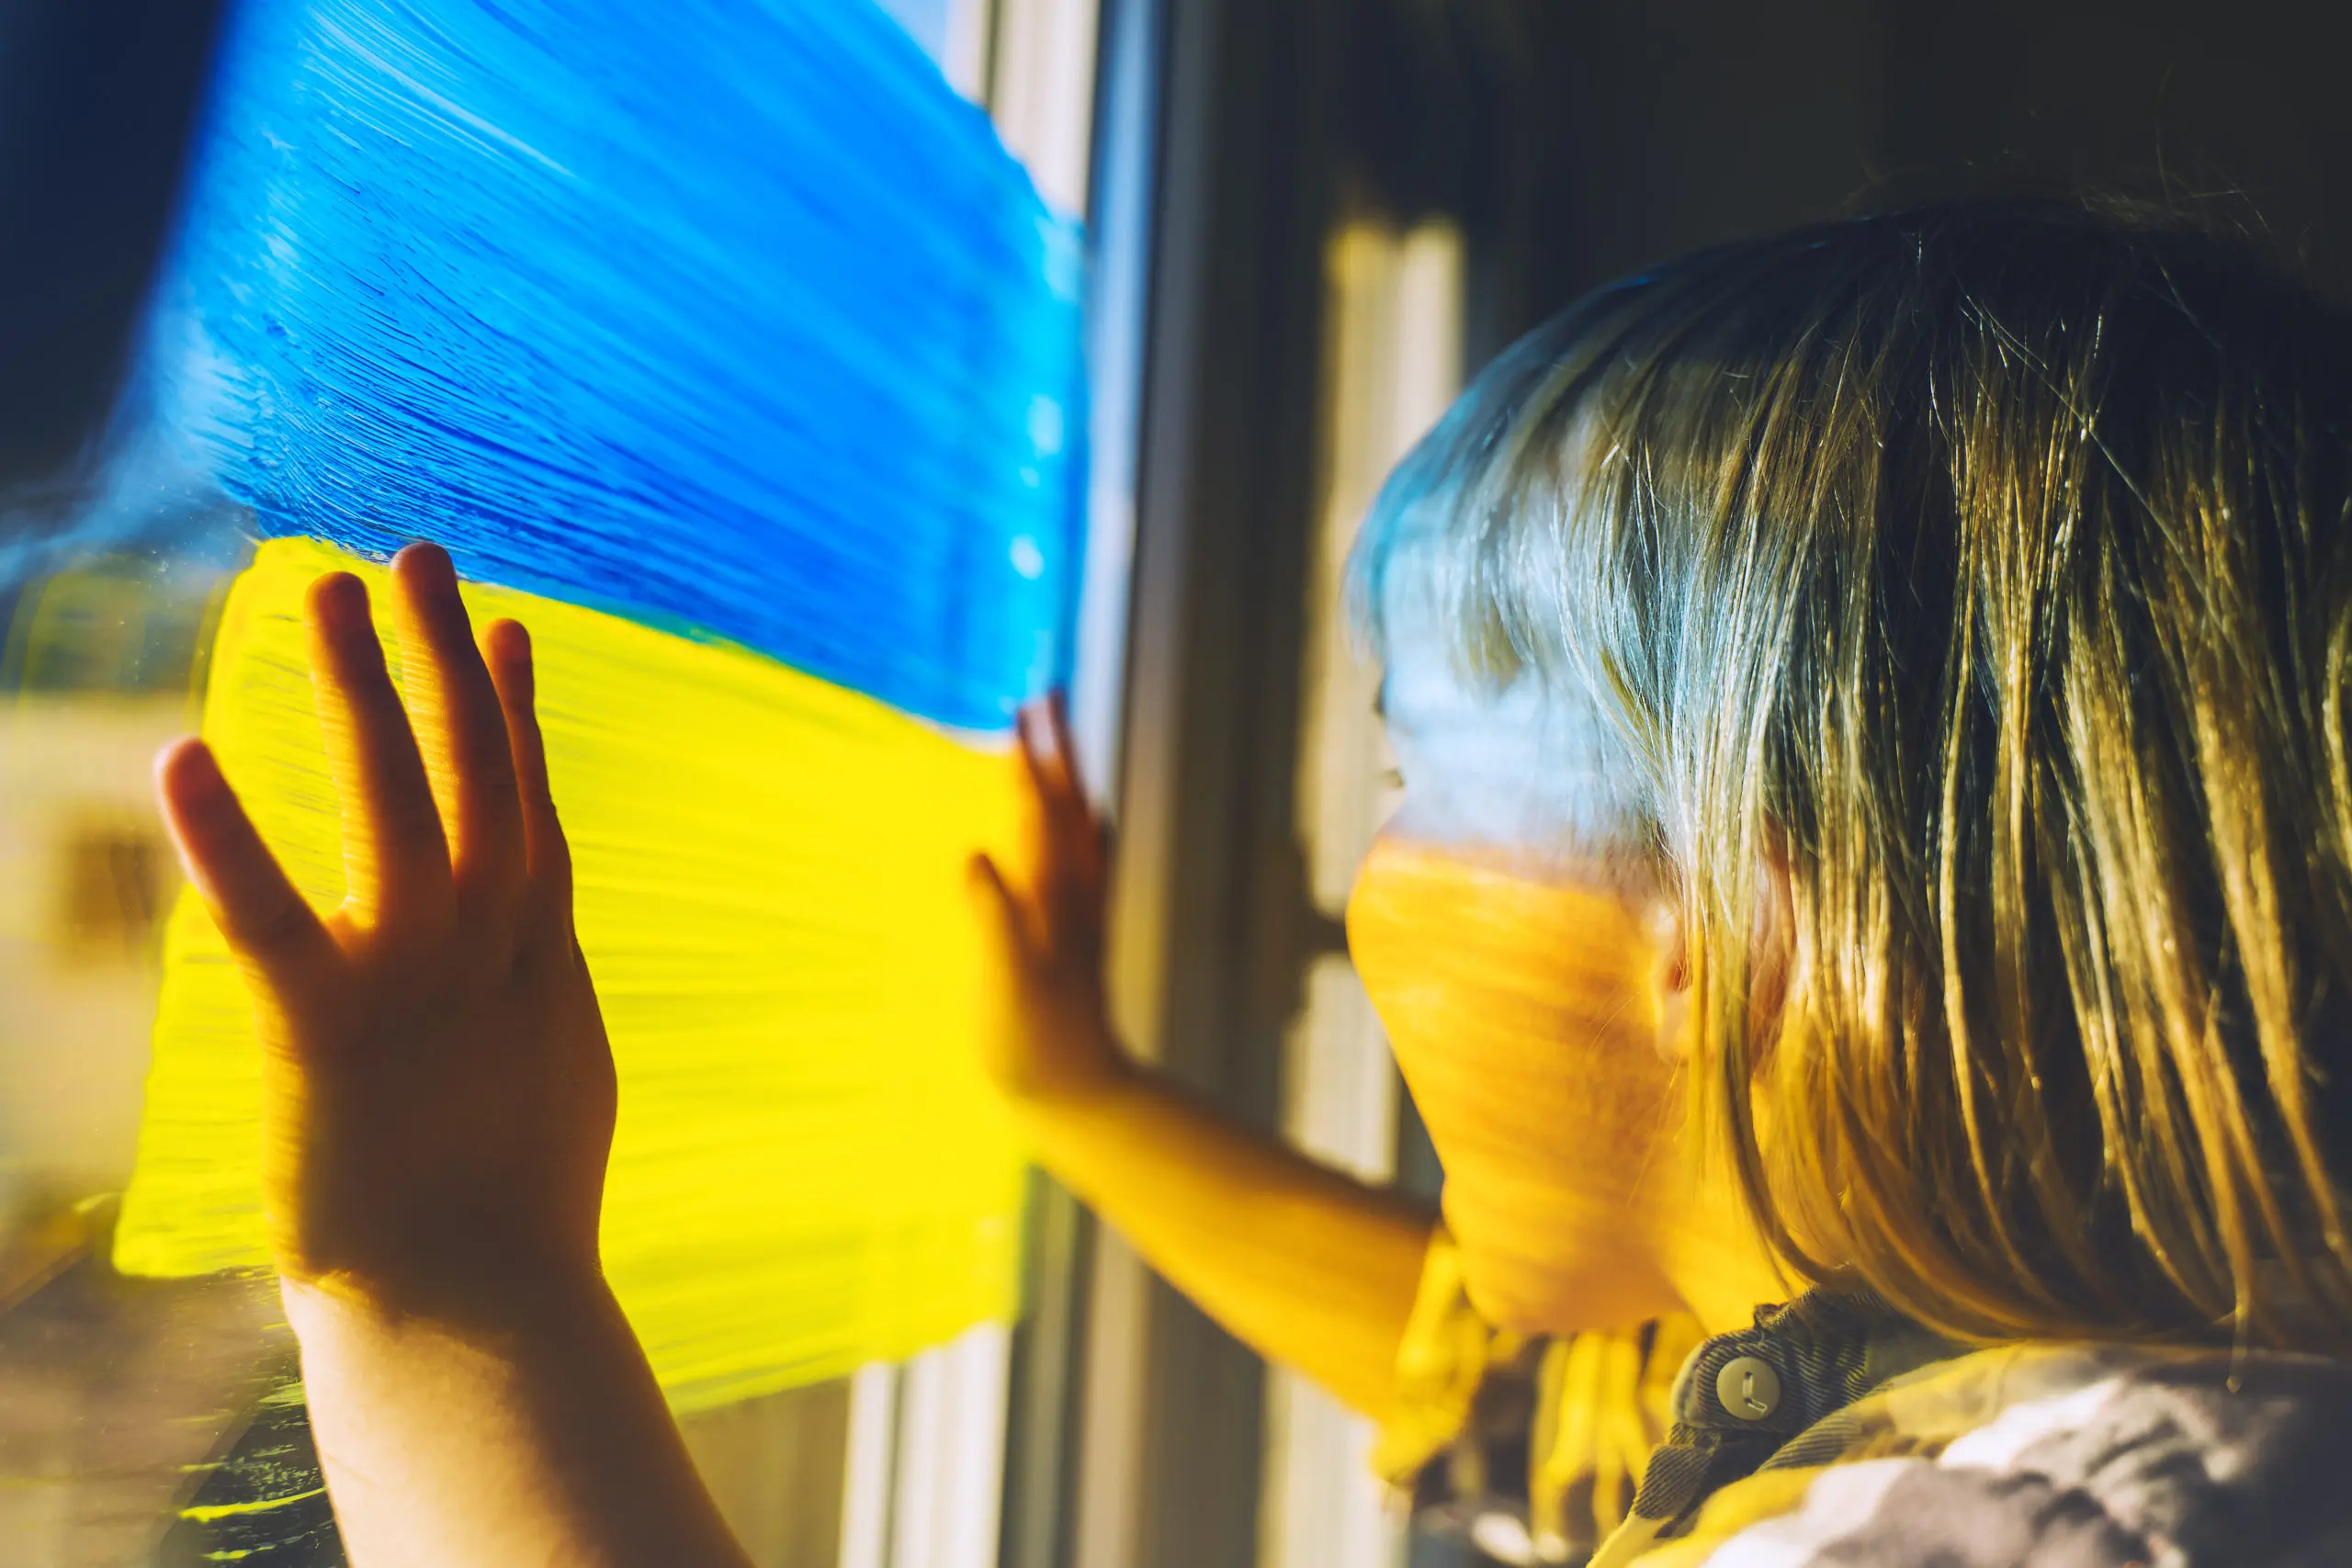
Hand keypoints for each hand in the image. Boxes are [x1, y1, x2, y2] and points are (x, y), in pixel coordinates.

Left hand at [155, 544, 614, 1329]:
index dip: (518, 708)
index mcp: (540, 960)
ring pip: (400, 804)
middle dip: (445, 659)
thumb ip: (535, 1001)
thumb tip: (538, 960)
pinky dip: (230, 838)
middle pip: (478, 771)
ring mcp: (420, 983)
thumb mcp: (551, 1081)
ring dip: (366, 688)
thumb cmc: (510, 1219)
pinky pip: (274, 917)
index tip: (507, 624)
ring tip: (328, 587)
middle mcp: (492, 948)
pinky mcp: (330, 1034)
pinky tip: (183, 755)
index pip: (530, 802)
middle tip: (412, 555)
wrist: (484, 1317)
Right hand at [968, 693, 1130, 1104]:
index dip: (1026, 763)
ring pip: (1084, 827)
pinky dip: (1089, 827)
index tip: (1017, 711)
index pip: (1038, 814)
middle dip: (1056, 748)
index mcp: (1051, 899)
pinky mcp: (1085, 937)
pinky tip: (1091, 822)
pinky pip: (1094, 863)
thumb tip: (975, 856)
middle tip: (1046, 694)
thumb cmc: (1032, 1045)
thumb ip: (990, 918)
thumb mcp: (1001, 984)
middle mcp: (1076, 897)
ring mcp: (1085, 915)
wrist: (1081, 1095)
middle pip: (1068, 806)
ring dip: (1072, 778)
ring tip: (1066, 739)